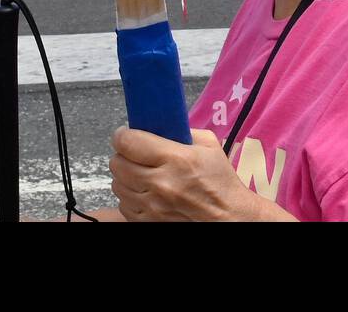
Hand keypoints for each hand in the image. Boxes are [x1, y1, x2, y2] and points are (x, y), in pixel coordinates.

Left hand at [109, 126, 290, 220]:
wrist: (230, 218)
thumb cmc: (221, 183)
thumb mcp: (208, 145)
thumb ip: (181, 131)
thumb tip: (159, 124)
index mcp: (176, 159)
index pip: (128, 142)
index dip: (122, 135)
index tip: (125, 134)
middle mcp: (161, 183)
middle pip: (117, 163)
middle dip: (123, 154)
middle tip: (133, 153)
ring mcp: (153, 207)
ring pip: (117, 185)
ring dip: (125, 176)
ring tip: (140, 173)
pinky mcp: (149, 223)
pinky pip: (124, 205)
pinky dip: (130, 197)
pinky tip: (145, 192)